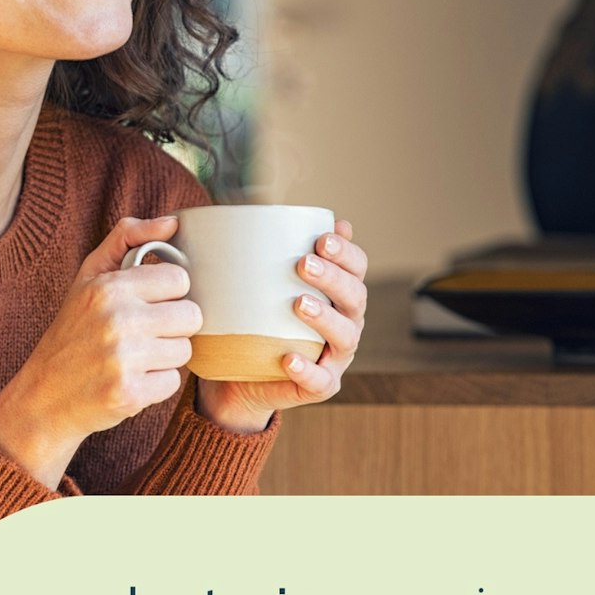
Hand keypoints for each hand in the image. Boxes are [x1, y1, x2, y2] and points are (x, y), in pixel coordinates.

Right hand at [0, 215, 198, 487]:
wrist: (43, 396)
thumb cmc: (72, 331)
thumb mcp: (88, 277)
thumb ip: (127, 239)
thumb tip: (172, 222)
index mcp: (109, 287)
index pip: (179, 279)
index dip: (168, 293)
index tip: (148, 303)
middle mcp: (117, 320)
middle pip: (190, 316)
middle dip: (172, 326)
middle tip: (144, 334)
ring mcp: (123, 359)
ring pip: (184, 351)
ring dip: (165, 356)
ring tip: (134, 358)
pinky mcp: (130, 393)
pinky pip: (172, 383)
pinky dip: (155, 385)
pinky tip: (130, 380)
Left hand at [195, 219, 369, 433]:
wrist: (238, 376)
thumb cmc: (251, 319)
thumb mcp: (254, 284)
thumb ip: (261, 252)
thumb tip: (251, 208)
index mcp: (337, 293)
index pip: (356, 267)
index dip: (347, 253)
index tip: (321, 238)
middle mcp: (345, 322)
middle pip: (355, 297)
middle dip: (334, 277)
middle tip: (303, 264)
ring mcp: (335, 356)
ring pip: (345, 336)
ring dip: (325, 318)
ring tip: (298, 303)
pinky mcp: (319, 385)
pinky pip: (320, 380)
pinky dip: (307, 369)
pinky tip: (289, 358)